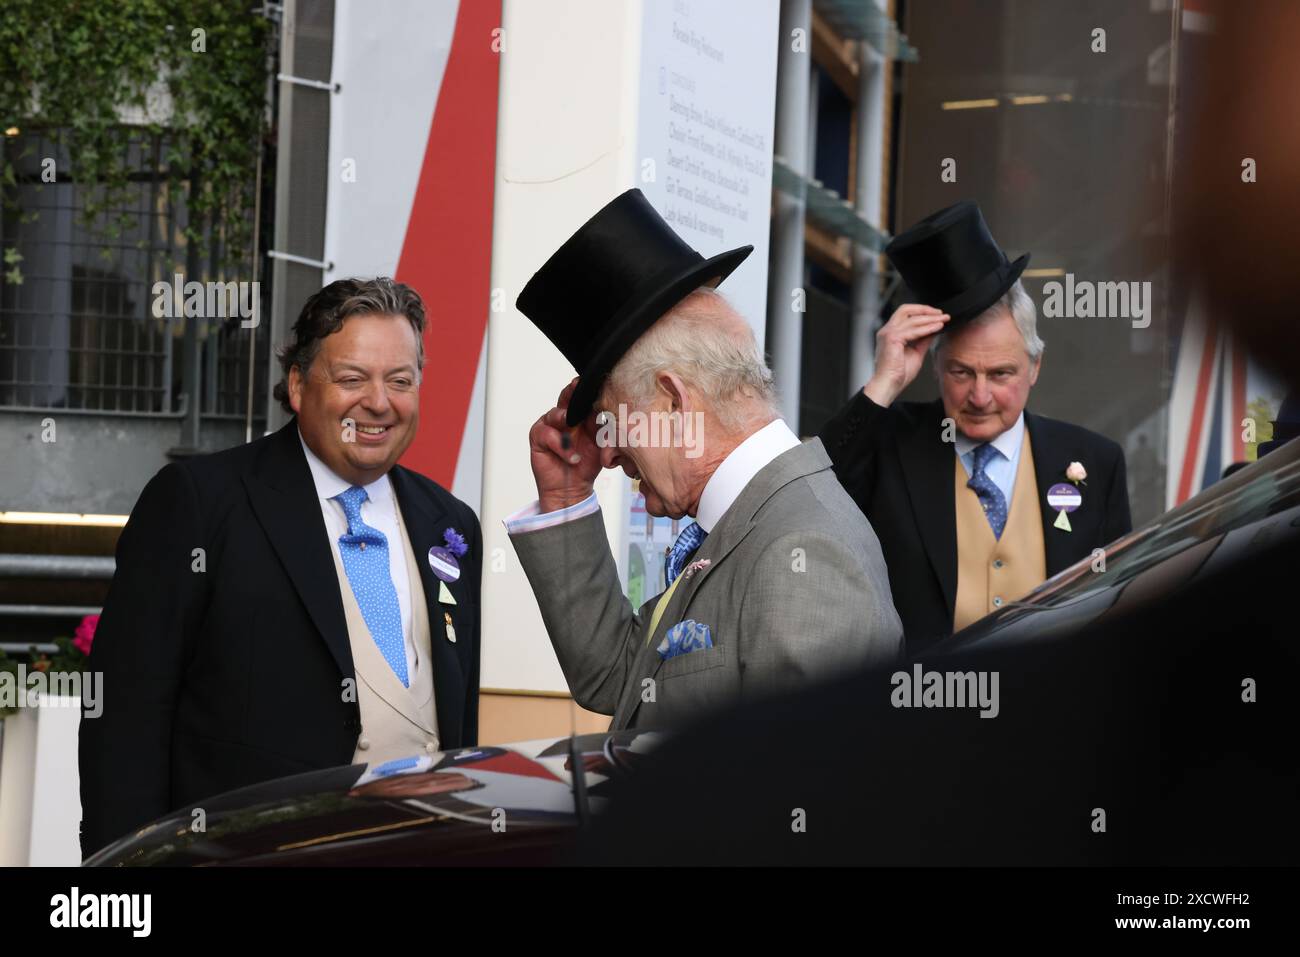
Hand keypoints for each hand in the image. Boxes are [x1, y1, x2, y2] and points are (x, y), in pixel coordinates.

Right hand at [528, 377, 603, 512]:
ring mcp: (549, 427)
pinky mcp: (538, 439)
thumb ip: (601, 426)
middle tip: (577, 386)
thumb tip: (607, 410)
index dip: (586, 390)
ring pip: (554, 414)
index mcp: (579, 416)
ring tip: (571, 425)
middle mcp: (563, 418)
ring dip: (564, 419)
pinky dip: (561, 446)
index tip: (594, 381)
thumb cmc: (586, 465)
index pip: (582, 398)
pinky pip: (547, 434)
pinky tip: (572, 457)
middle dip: (572, 392)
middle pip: (565, 398)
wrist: (572, 489)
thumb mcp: (600, 443)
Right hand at [863, 304, 949, 406]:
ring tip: (943, 320)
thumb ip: (923, 341)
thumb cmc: (898, 375)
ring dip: (930, 318)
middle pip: (906, 310)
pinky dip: (927, 328)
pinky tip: (937, 328)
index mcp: (890, 333)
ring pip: (912, 319)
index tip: (937, 316)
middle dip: (925, 309)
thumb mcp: (915, 353)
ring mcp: (888, 333)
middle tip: (941, 313)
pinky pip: (913, 330)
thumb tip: (932, 331)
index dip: (922, 313)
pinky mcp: (892, 338)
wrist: (889, 385)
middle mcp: (887, 331)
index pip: (906, 316)